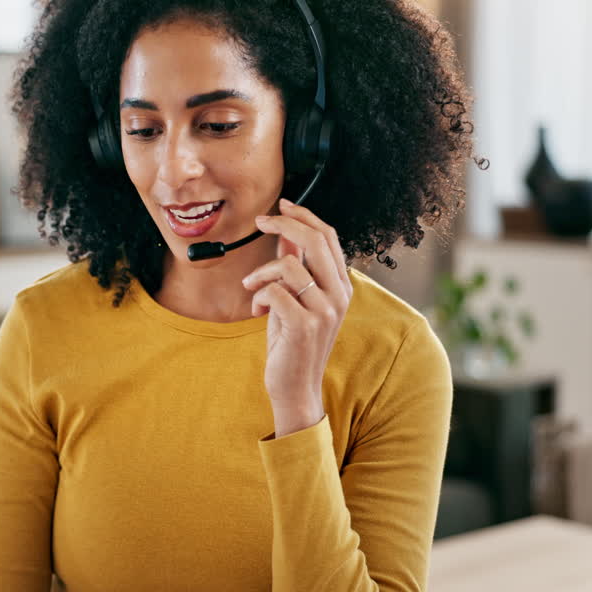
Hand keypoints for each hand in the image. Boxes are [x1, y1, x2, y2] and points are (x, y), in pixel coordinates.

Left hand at [242, 198, 353, 435]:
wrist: (296, 387)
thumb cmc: (292, 342)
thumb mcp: (294, 298)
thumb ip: (294, 265)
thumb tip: (286, 232)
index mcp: (341, 285)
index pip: (329, 237)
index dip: (305, 216)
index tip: (282, 205)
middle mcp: (339, 295)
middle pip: (316, 240)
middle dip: (284, 223)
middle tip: (260, 221)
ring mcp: (324, 310)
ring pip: (289, 266)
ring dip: (261, 273)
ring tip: (251, 289)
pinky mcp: (304, 325)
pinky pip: (275, 291)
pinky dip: (259, 296)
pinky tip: (257, 311)